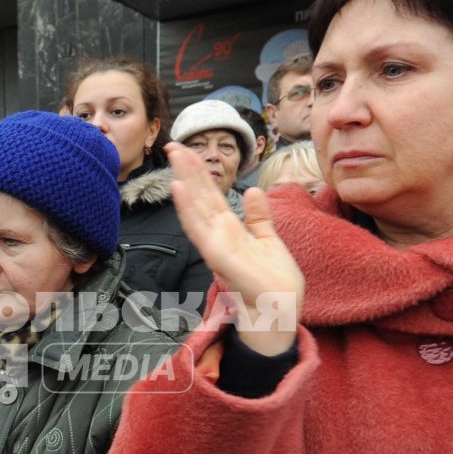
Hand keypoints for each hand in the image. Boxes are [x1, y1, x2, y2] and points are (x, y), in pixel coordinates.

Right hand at [166, 143, 303, 354]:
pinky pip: (199, 228)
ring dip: (184, 180)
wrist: (280, 309)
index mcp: (230, 229)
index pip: (211, 195)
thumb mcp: (268, 240)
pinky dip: (187, 208)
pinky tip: (179, 188)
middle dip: (187, 170)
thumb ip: (258, 216)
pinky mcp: (217, 255)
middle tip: (172, 144)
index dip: (200, 173)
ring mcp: (215, 244)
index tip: (188, 151)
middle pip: (200, 196)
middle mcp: (218, 234)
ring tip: (174, 156)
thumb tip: (252, 191)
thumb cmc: (274, 282)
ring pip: (195, 206)